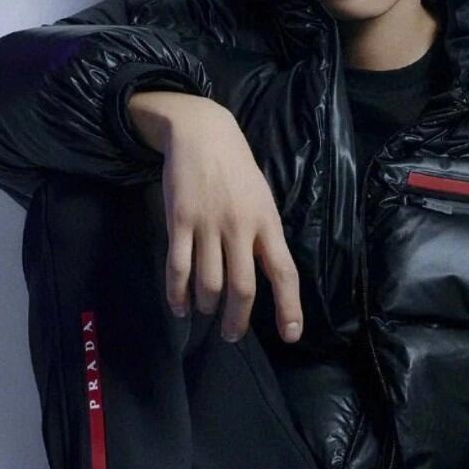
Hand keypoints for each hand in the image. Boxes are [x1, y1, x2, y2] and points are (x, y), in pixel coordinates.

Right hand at [128, 90, 303, 344]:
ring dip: (206, 306)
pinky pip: (179, 267)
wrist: (202, 133)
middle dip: (237, 319)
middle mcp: (241, 227)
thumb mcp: (262, 199)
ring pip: (209, 282)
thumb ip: (265, 236)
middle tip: (231, 334)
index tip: (290, 335)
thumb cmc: (237, 170)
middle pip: (243, 287)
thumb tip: (270, 278)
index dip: (289, 307)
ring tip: (205, 312)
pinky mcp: (179, 220)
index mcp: (268, 223)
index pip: (284, 272)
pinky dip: (178, 294)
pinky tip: (180, 307)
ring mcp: (208, 224)